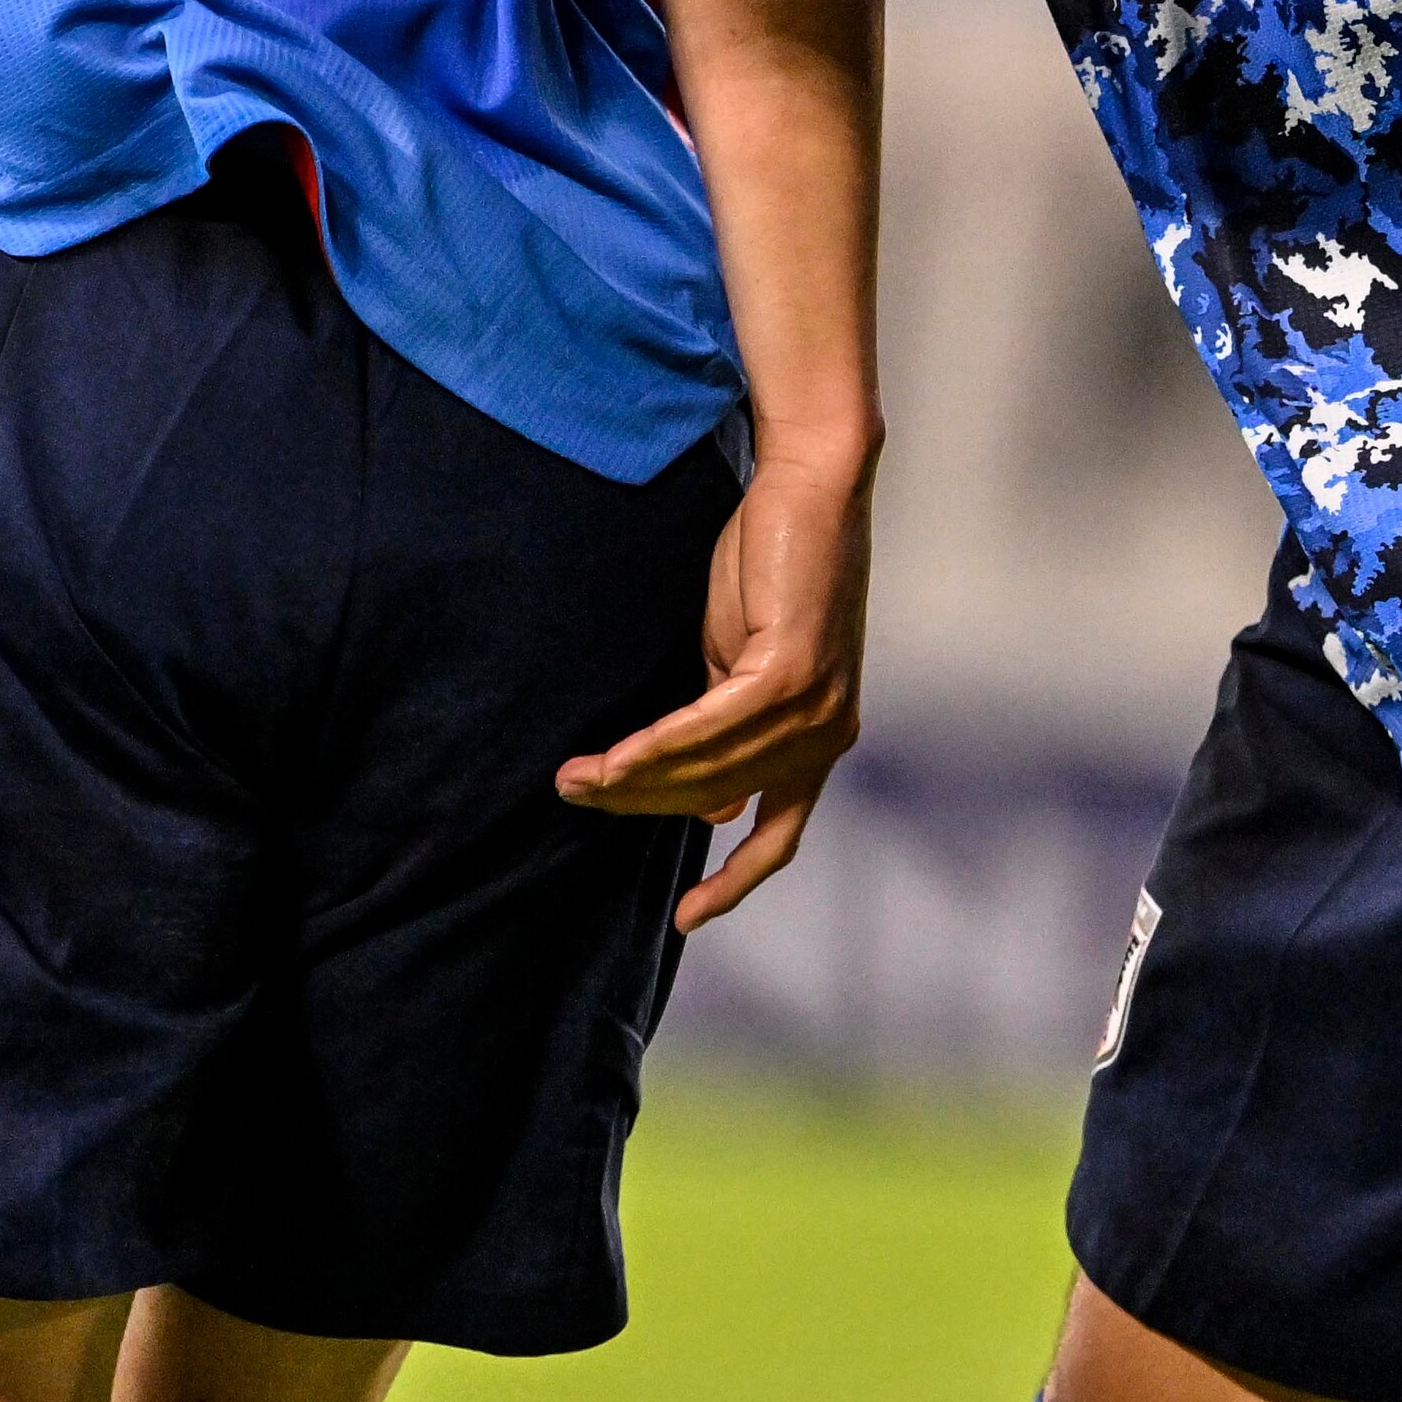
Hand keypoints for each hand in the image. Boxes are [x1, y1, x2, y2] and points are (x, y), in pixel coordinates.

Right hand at [558, 446, 868, 930]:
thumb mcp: (742, 660)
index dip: (735, 882)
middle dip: (640, 804)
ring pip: (708, 770)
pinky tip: (615, 756)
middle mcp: (826, 735)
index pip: (780, 834)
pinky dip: (657, 747)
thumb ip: (723, 721)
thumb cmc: (771, 560)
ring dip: (634, 779)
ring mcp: (816, 708)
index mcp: (822, 738)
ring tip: (575, 777)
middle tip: (574, 793)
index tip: (687, 917)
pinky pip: (710, 730)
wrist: (808, 484)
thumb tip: (709, 798)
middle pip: (718, 799)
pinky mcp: (794, 674)